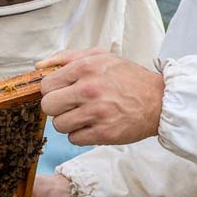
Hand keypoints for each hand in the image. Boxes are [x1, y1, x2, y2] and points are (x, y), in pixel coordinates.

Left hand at [38, 48, 163, 145]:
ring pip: (59, 125)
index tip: (63, 92)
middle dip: (57, 107)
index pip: (46, 85)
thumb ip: (66, 57)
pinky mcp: (103, 133)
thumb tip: (38, 66)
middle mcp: (89, 89)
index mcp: (85, 67)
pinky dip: (81, 135)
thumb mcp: (99, 57)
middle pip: (48, 106)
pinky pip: (74, 139)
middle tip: (72, 105)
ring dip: (69, 123)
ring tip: (86, 115)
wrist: (159, 100)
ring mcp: (96, 113)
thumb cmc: (127, 78)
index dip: (53, 90)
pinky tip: (94, 125)